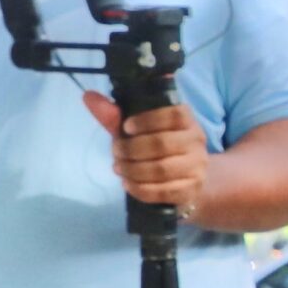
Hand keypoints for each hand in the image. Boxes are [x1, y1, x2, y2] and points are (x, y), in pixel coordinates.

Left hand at [80, 90, 208, 216]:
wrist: (184, 177)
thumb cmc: (155, 148)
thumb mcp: (135, 130)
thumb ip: (114, 115)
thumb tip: (89, 97)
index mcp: (186, 121)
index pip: (174, 115)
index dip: (148, 120)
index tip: (127, 127)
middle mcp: (196, 142)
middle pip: (162, 144)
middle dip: (131, 149)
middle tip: (116, 152)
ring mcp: (197, 167)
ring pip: (161, 169)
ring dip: (133, 170)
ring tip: (119, 168)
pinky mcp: (192, 189)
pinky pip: (163, 191)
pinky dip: (140, 188)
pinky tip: (128, 183)